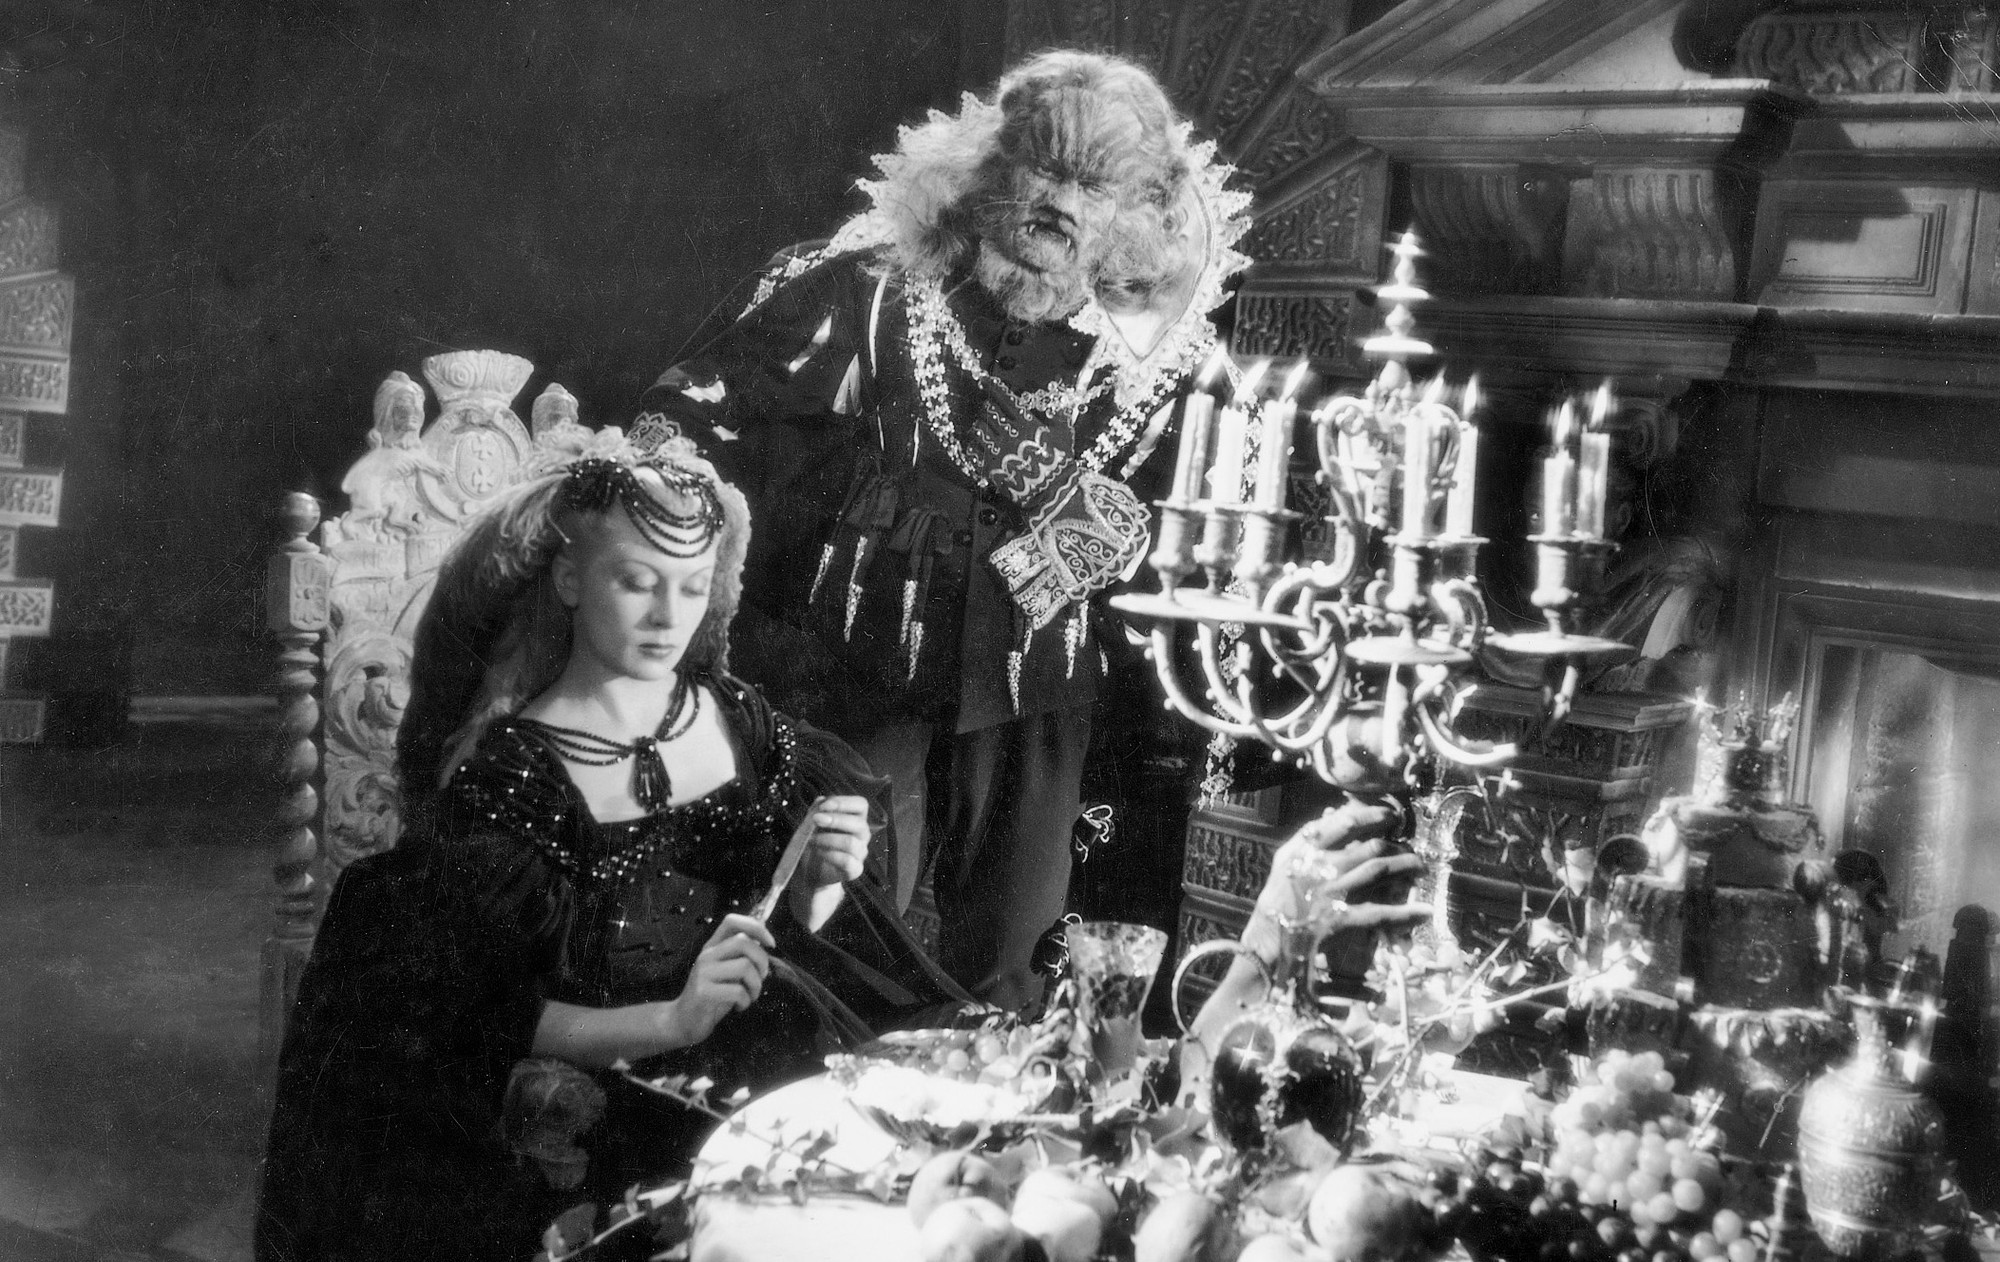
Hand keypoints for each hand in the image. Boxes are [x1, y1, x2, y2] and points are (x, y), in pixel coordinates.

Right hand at [661, 914, 774, 1047]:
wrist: (683, 1022)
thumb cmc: (711, 996)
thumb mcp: (727, 972)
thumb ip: (740, 956)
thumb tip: (764, 943)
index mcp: (712, 946)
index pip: (732, 921)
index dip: (756, 927)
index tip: (770, 944)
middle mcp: (707, 955)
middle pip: (743, 942)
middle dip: (762, 960)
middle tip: (762, 977)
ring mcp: (704, 973)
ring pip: (745, 966)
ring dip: (756, 985)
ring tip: (751, 996)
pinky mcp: (704, 992)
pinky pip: (738, 991)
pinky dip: (746, 1001)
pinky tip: (740, 1006)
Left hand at [789, 794, 869, 889]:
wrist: (810, 869)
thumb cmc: (814, 842)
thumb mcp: (812, 823)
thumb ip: (817, 810)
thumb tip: (821, 801)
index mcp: (855, 818)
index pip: (861, 805)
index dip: (844, 802)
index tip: (824, 806)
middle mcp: (862, 834)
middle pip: (859, 823)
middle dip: (836, 820)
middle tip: (816, 820)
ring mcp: (860, 853)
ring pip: (851, 843)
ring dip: (828, 839)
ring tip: (811, 839)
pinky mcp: (855, 869)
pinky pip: (847, 861)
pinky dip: (829, 855)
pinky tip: (818, 852)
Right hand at [1244, 799, 1429, 966]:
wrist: (1269, 936)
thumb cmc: (1278, 895)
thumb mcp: (1285, 859)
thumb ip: (1308, 837)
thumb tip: (1333, 814)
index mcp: (1306, 848)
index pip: (1345, 822)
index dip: (1373, 815)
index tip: (1390, 815)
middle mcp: (1322, 866)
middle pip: (1370, 846)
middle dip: (1396, 844)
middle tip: (1409, 847)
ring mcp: (1333, 892)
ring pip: (1378, 871)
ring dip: (1405, 867)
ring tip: (1420, 867)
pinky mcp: (1342, 919)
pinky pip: (1379, 913)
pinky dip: (1404, 914)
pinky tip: (1424, 912)